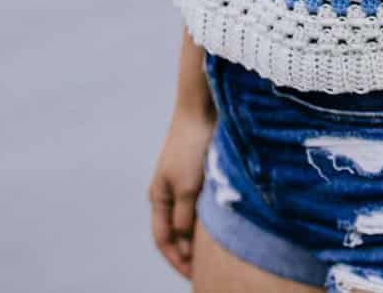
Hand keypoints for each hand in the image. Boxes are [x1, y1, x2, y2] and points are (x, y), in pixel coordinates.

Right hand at [147, 106, 216, 278]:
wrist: (202, 107)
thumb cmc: (191, 147)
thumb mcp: (187, 188)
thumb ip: (185, 218)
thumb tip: (184, 242)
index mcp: (158, 196)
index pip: (163, 239)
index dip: (176, 259)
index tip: (192, 276)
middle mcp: (168, 190)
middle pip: (176, 230)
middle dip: (188, 251)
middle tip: (204, 269)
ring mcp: (184, 179)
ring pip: (191, 217)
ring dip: (200, 234)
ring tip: (216, 251)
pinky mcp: (200, 169)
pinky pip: (202, 201)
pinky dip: (209, 216)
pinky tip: (223, 222)